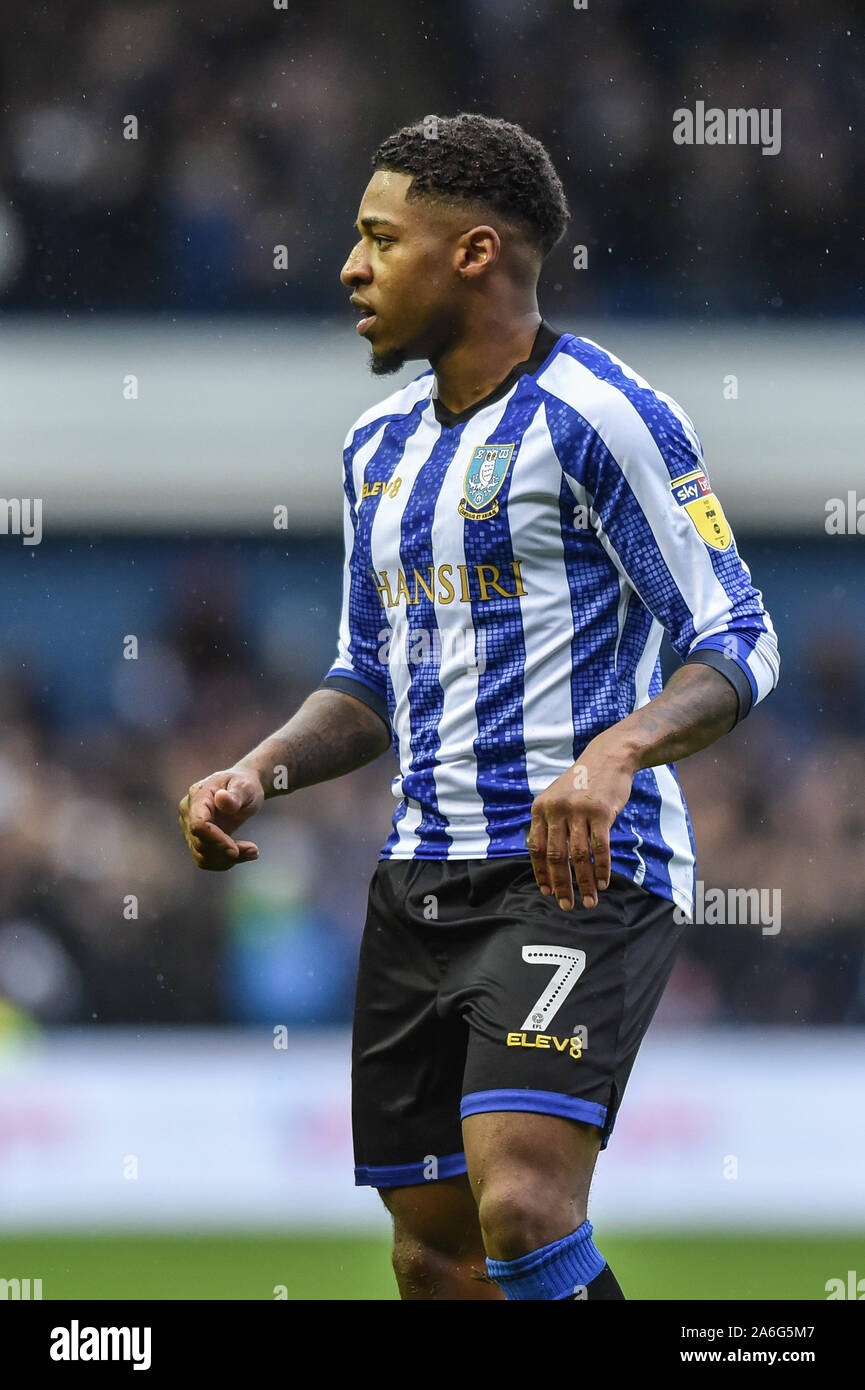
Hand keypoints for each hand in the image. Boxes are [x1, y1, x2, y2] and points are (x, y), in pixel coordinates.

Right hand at [178, 768, 264, 870]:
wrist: (242, 790)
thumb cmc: (244, 785)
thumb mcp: (245, 787)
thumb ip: (235, 794)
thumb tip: (221, 798)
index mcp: (198, 796)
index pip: (199, 825)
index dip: (215, 840)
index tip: (235, 850)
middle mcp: (188, 813)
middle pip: (200, 843)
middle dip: (227, 851)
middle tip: (254, 851)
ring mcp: (189, 828)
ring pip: (202, 856)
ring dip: (227, 860)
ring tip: (252, 852)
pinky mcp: (196, 840)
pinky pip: (205, 859)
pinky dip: (224, 862)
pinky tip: (243, 854)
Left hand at [527, 736, 636, 909]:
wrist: (608, 757)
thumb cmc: (582, 783)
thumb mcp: (556, 798)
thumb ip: (549, 824)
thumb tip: (546, 862)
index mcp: (540, 808)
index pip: (535, 848)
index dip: (541, 874)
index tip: (548, 893)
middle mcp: (556, 810)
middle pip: (556, 856)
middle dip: (562, 885)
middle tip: (567, 905)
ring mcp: (579, 810)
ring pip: (579, 856)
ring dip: (584, 882)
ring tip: (590, 900)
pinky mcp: (601, 812)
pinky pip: (600, 847)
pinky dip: (602, 868)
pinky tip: (603, 882)